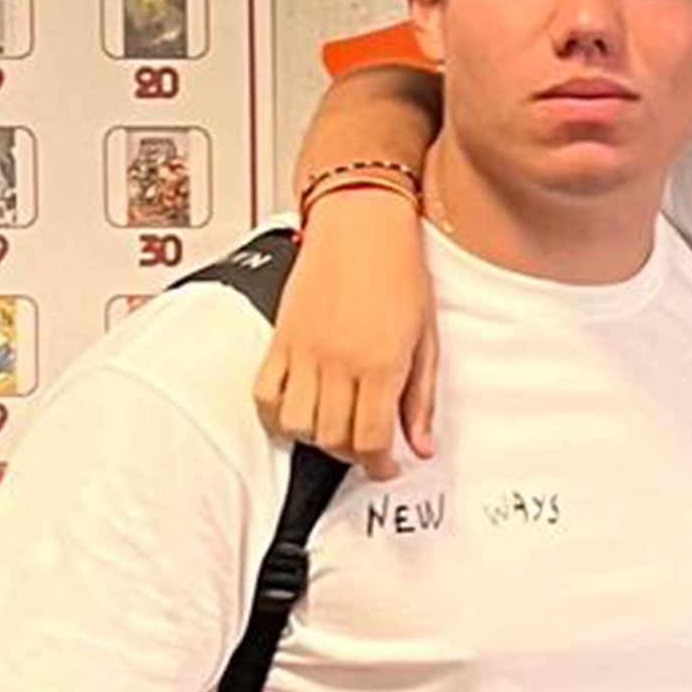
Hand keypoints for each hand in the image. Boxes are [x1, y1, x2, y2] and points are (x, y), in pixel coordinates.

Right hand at [255, 186, 437, 478]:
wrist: (362, 224)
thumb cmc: (399, 270)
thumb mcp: (427, 338)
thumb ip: (421, 397)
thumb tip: (422, 445)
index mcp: (380, 363)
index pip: (373, 439)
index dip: (380, 465)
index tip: (387, 467)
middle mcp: (338, 362)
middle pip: (333, 439)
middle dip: (353, 454)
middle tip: (368, 447)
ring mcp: (303, 351)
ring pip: (297, 425)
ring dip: (316, 439)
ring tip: (337, 428)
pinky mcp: (279, 339)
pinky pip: (264, 395)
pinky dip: (277, 416)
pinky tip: (298, 413)